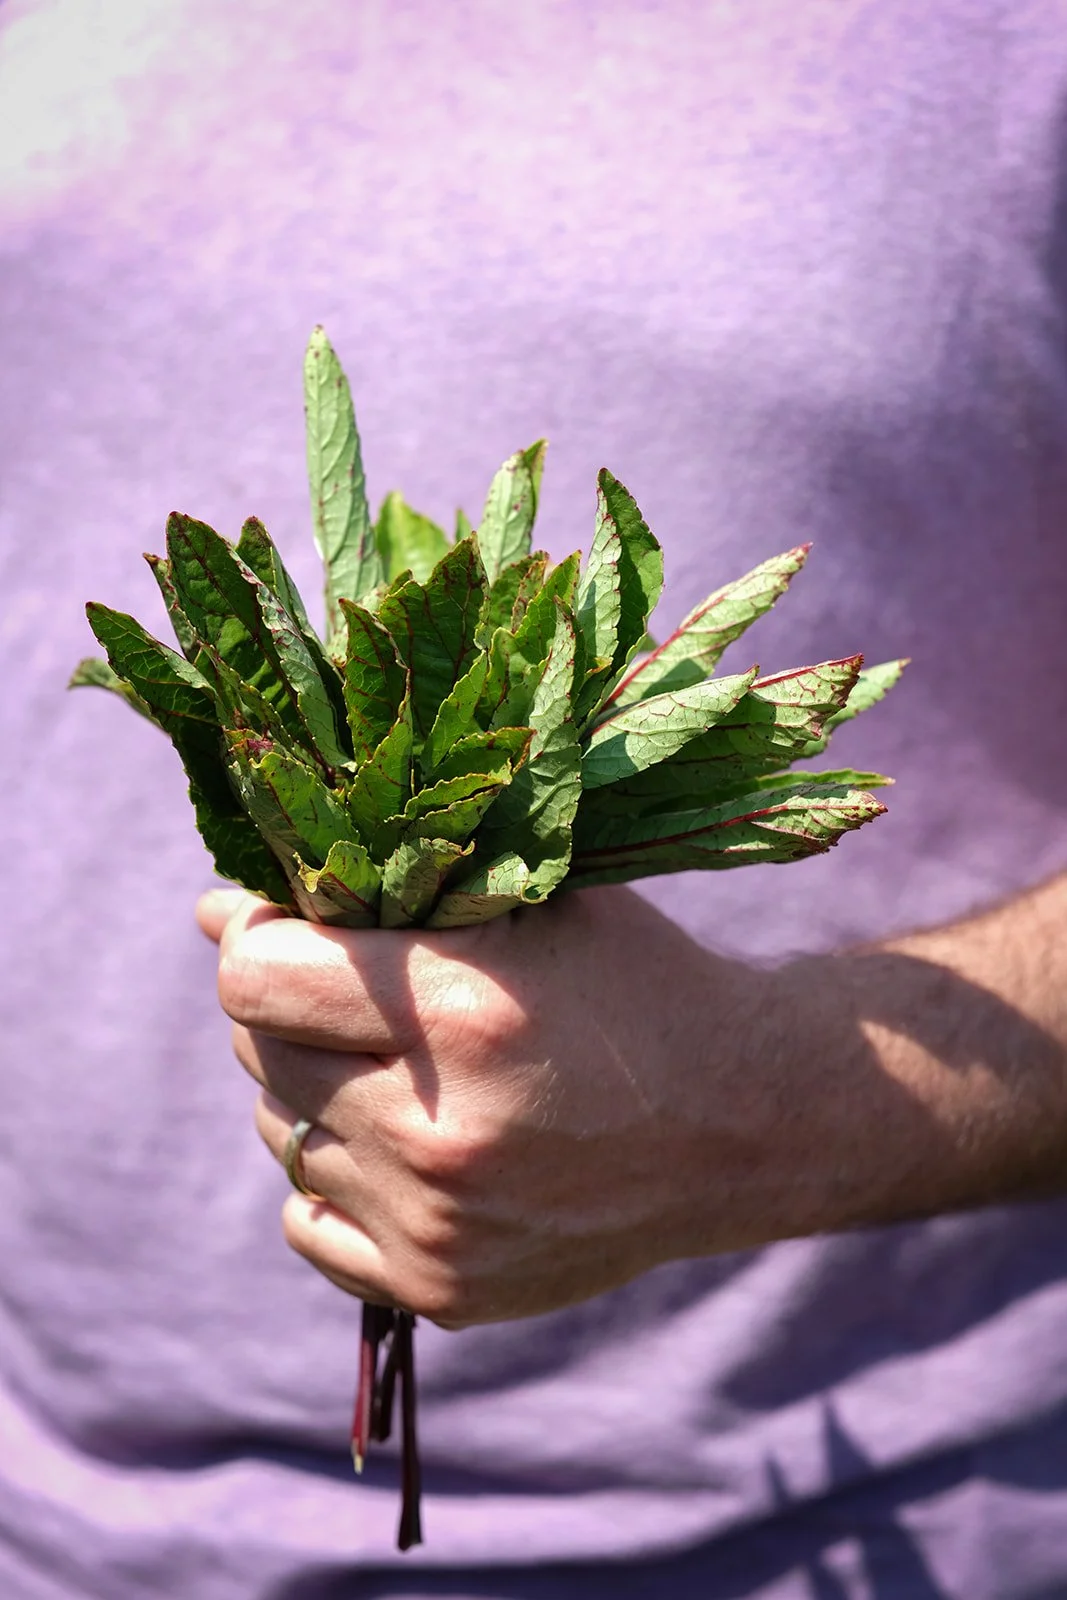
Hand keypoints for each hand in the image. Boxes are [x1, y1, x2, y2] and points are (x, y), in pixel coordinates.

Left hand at [196, 884, 773, 1326]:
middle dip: (292, 1006)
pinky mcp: (441, 1288)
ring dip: (318, 1089)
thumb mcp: (532, 900)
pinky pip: (307, 1220)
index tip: (286, 921)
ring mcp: (435, 1225)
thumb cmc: (632, 983)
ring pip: (283, 1132)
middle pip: (261, 1050)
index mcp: (463, 1014)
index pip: (253, 975)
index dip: (253, 933)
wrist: (741, 1121)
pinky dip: (336, 1177)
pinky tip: (403, 1144)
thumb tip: (214, 916)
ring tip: (405, 1069)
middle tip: (360, 994)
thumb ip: (386, 889)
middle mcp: (437, 1132)